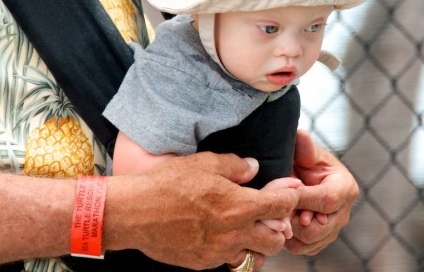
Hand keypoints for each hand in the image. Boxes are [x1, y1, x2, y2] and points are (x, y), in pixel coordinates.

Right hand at [104, 152, 298, 269]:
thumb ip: (235, 165)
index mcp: (239, 205)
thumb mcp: (204, 162)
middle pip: (276, 240)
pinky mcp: (203, 262)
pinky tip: (220, 235)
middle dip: (278, 227)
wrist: (134, 212)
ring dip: (256, 243)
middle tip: (268, 214)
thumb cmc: (168, 183)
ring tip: (246, 227)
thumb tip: (253, 168)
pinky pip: (228, 261)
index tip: (288, 191)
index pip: (282, 207)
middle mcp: (233, 233)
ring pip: (255, 256)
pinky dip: (231, 250)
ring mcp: (218, 252)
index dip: (289, 197)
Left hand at [286, 130, 358, 254]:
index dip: (303, 200)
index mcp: (345, 186)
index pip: (327, 200)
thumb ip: (304, 147)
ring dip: (289, 228)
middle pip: (318, 228)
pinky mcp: (320, 241)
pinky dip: (288, 238)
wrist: (304, 175)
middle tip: (279, 204)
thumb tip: (301, 135)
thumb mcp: (306, 152)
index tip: (285, 193)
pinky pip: (303, 248)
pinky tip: (281, 220)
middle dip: (294, 217)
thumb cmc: (305, 161)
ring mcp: (333, 229)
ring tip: (279, 210)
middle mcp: (343, 211)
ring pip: (308, 241)